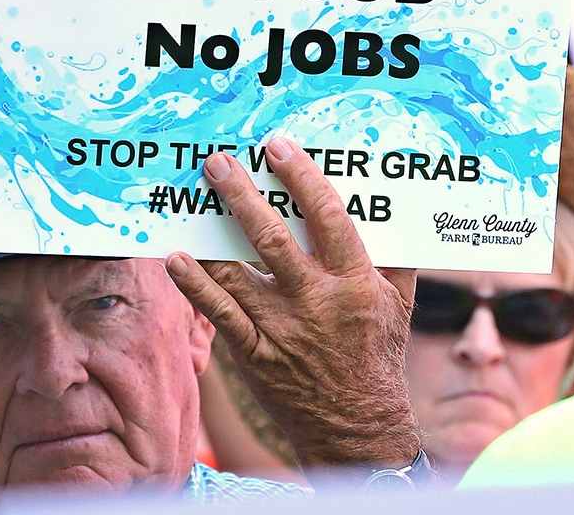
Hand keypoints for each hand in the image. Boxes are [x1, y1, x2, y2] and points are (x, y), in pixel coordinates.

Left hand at [165, 137, 419, 469]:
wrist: (357, 425)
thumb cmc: (377, 356)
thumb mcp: (397, 304)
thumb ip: (393, 256)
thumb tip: (390, 206)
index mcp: (355, 281)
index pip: (327, 217)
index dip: (300, 177)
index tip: (277, 147)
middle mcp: (315, 300)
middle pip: (272, 238)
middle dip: (241, 196)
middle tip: (217, 163)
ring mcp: (281, 328)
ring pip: (238, 272)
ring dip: (211, 234)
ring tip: (190, 199)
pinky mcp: (254, 353)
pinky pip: (219, 314)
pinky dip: (195, 286)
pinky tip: (175, 258)